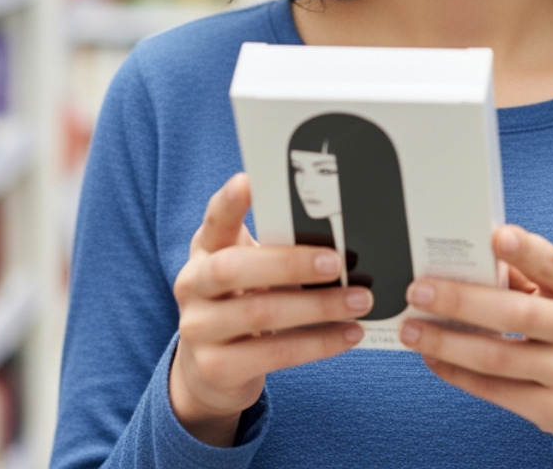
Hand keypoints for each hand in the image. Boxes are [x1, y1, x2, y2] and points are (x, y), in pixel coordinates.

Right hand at [169, 173, 369, 445]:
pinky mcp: (215, 368)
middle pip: (233, 269)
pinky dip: (318, 343)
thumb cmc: (242, 303)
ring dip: (318, 306)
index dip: (229, 202)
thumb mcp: (248, 270)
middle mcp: (192, 286)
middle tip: (337, 261)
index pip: (214, 220)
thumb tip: (337, 235)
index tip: (249, 181)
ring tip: (359, 301)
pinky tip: (349, 334)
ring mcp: (198, 329)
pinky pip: (273, 354)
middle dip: (290, 263)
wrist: (210, 370)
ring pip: (260, 313)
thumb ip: (274, 249)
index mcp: (205, 251)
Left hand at [397, 224, 552, 461]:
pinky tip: (434, 358)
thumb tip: (473, 258)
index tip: (496, 237)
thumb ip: (529, 276)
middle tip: (420, 290)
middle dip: (460, 301)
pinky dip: (457, 373)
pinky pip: (494, 391)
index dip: (525, 250)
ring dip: (445, 343)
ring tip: (413, 330)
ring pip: (496, 357)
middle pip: (514, 313)